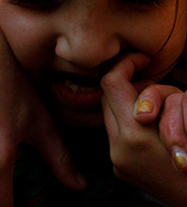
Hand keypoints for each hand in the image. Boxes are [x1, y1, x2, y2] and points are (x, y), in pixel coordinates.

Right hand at [0, 32, 84, 202]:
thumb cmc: (11, 90)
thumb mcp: (38, 124)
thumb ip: (59, 158)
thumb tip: (79, 187)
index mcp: (0, 160)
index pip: (3, 206)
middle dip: (7, 201)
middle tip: (24, 199)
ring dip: (1, 189)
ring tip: (11, 186)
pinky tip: (3, 174)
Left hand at [102, 53, 186, 205]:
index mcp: (137, 134)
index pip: (112, 83)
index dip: (128, 63)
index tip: (148, 59)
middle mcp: (119, 150)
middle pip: (107, 99)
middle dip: (131, 83)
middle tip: (159, 82)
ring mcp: (119, 163)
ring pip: (112, 116)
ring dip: (134, 103)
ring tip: (164, 104)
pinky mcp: (124, 171)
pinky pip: (119, 133)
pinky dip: (135, 121)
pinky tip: (161, 124)